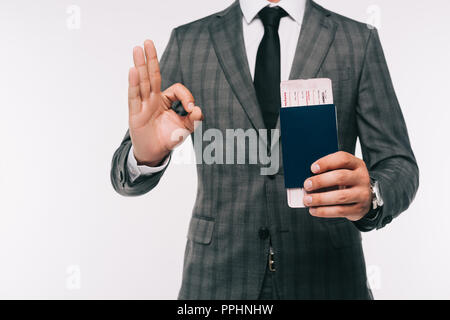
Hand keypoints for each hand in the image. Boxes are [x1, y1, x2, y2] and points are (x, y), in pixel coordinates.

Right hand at [128, 40, 202, 165]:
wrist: (155, 154)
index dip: (186, 96)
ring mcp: (143, 105)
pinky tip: (133, 70)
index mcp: (165, 101)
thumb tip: (198, 110)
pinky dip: (134, 84)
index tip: (191, 108)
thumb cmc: (168, 138)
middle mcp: (153, 99)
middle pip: (152, 76)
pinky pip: (134, 97)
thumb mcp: (186, 129)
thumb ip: (194, 119)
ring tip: (138, 48)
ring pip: (142, 82)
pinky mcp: (135, 114)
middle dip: (151, 59)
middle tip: (148, 41)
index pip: (176, 89)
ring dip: (140, 65)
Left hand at [302, 152, 371, 221]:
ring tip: (307, 200)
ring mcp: (362, 194)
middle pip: (340, 177)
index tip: (313, 168)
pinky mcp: (359, 209)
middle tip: (307, 185)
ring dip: (320, 199)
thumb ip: (328, 170)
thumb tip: (308, 178)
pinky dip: (324, 211)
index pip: (343, 159)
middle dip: (320, 181)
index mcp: (356, 164)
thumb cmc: (347, 182)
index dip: (326, 162)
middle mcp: (361, 178)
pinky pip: (340, 211)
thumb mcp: (343, 171)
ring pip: (340, 196)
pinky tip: (313, 210)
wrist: (364, 198)